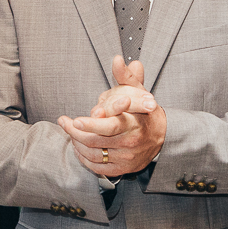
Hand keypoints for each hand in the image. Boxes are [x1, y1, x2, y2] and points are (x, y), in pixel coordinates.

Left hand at [57, 56, 165, 177]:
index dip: (91, 124)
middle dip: (75, 132)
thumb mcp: (139, 91)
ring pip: (94, 154)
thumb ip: (126, 76)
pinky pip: (97, 167)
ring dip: (77, 144)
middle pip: (96, 141)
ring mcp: (126, 158)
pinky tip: (78, 146)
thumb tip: (116, 59)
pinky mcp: (122, 169)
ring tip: (69, 131)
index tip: (75, 120)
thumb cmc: (145, 112)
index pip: (111, 126)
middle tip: (64, 122)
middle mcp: (130, 143)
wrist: (163, 137)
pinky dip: (84, 158)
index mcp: (134, 124)